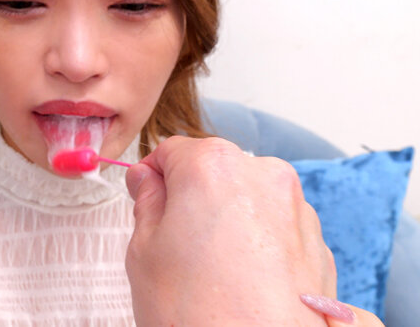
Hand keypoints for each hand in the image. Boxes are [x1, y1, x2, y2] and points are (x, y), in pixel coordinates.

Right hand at [124, 136, 335, 324]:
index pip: (171, 151)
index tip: (144, 198)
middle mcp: (262, 175)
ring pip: (247, 199)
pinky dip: (257, 245)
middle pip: (214, 171)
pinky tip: (241, 282)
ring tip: (210, 270)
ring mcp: (296, 209)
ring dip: (228, 220)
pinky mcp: (316, 244)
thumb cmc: (199, 314)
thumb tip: (146, 181)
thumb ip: (146, 202)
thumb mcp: (144, 251)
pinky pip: (275, 229)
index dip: (152, 177)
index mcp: (213, 165)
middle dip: (193, 198)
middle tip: (174, 244)